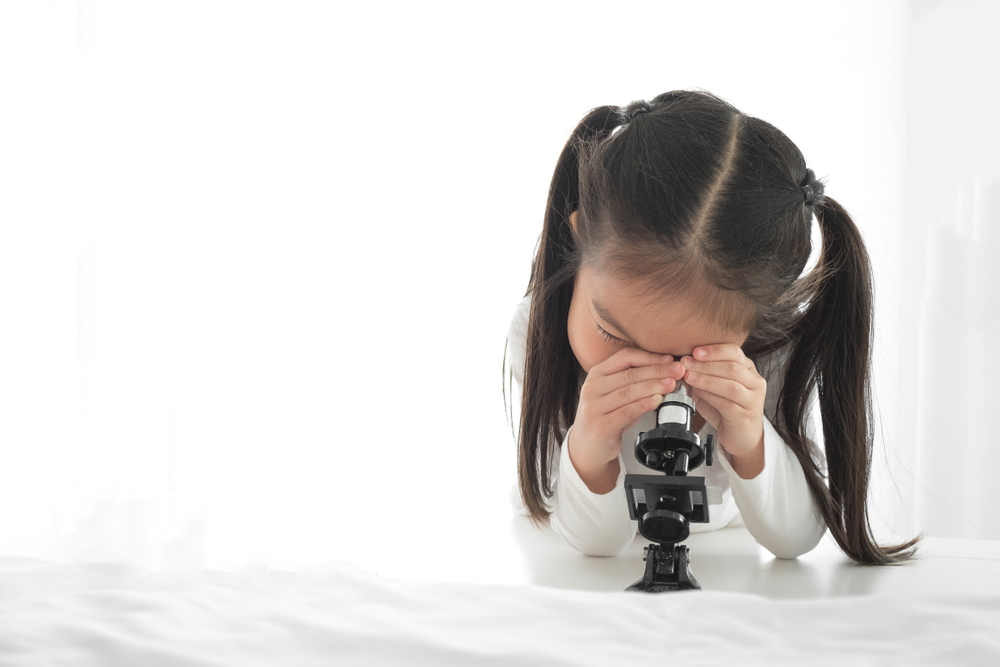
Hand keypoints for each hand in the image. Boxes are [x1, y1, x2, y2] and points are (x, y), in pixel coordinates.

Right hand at [568, 348, 685, 478]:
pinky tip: (657, 400)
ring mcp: (594, 406)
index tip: (670, 359)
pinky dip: (644, 404)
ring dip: (653, 386)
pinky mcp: (600, 424)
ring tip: (671, 384)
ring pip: (628, 392)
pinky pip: (626, 411)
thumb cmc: (606, 417)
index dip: (649, 357)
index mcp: (597, 374)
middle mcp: (592, 388)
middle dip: (657, 371)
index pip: (625, 357)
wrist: (587, 446)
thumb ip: (635, 383)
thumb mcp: (616, 395)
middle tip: (677, 371)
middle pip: (629, 374)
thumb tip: (666, 373)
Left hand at [679, 344, 766, 470]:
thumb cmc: (727, 408)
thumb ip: (704, 374)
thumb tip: (683, 363)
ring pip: (730, 385)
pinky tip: (698, 392)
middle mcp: (755, 382)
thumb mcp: (714, 386)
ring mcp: (753, 399)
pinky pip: (727, 403)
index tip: (695, 351)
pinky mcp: (745, 416)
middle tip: (685, 364)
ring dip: (706, 379)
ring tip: (688, 376)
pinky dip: (710, 395)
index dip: (714, 350)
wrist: (740, 436)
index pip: (734, 352)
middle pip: (732, 367)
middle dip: (705, 364)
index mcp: (748, 369)